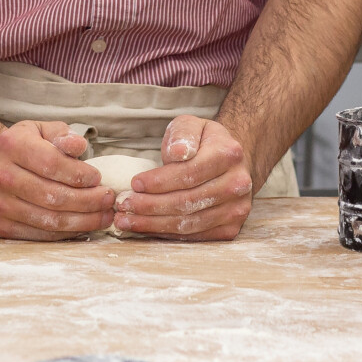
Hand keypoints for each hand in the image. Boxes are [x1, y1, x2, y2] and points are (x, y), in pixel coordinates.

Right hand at [0, 119, 115, 240]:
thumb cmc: (22, 148)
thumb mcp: (40, 131)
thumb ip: (61, 134)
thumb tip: (79, 145)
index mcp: (11, 146)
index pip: (52, 163)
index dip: (79, 174)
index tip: (98, 178)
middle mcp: (0, 175)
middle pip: (53, 196)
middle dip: (89, 200)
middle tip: (109, 200)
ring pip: (50, 220)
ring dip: (84, 221)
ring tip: (104, 216)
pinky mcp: (1, 227)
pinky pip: (41, 235)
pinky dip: (67, 233)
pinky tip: (84, 225)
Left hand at [114, 115, 255, 241]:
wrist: (230, 163)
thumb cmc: (203, 143)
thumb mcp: (192, 125)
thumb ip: (183, 133)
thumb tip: (177, 152)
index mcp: (229, 154)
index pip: (190, 173)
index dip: (159, 181)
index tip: (134, 183)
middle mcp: (238, 184)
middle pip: (188, 201)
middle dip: (151, 206)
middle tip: (123, 205)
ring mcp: (237, 209)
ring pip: (189, 223)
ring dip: (154, 224)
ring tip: (126, 220)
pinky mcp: (231, 229)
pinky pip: (194, 236)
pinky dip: (167, 234)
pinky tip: (146, 228)